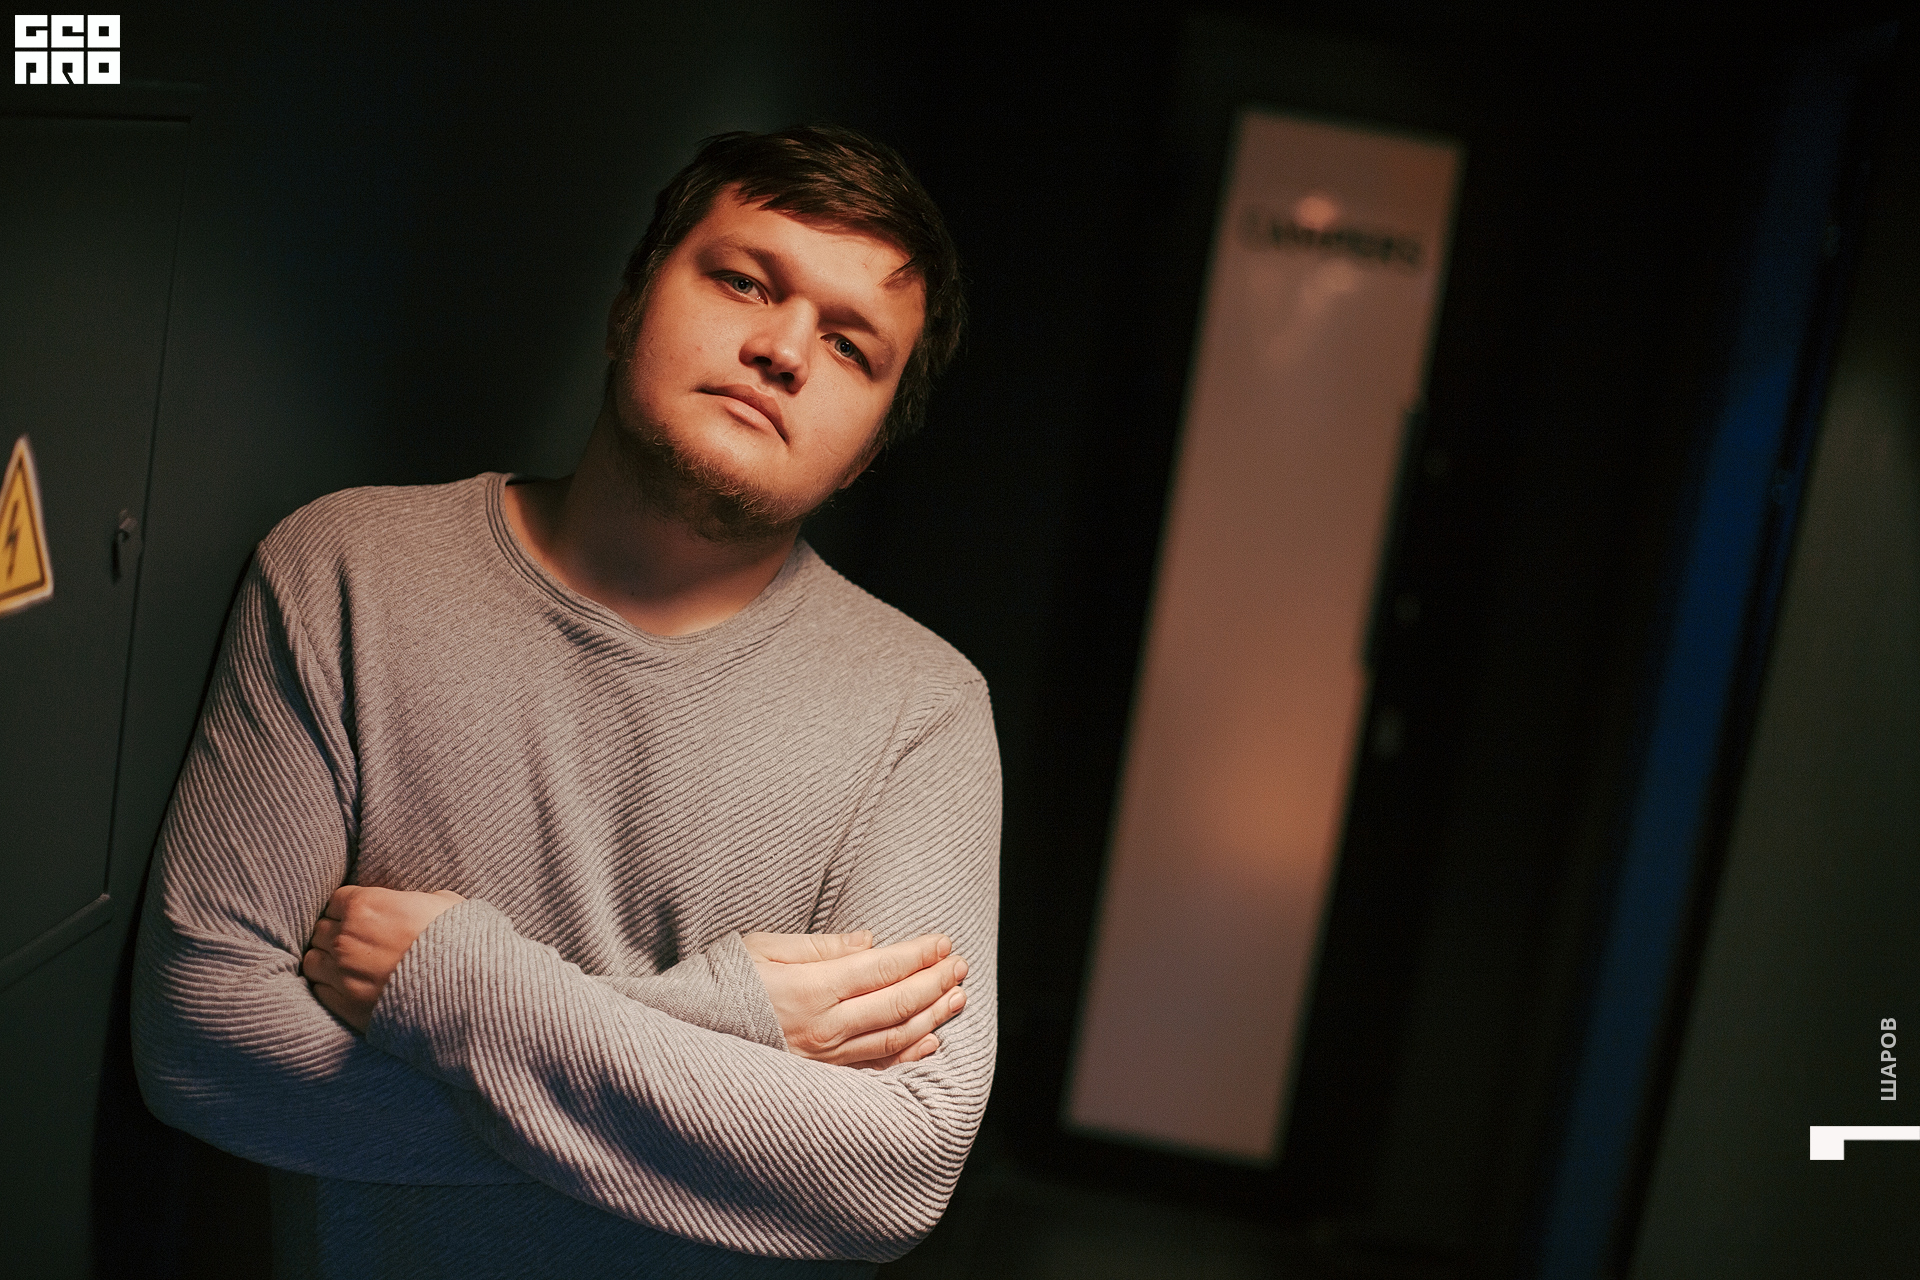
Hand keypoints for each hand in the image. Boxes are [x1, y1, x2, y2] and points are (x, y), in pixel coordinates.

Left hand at [302, 886, 464, 1031]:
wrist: (464, 989)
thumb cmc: (459, 942)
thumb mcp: (443, 904)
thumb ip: (416, 900)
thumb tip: (417, 904)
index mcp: (366, 905)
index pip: (337, 900)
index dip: (352, 908)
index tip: (365, 918)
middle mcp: (345, 937)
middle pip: (322, 928)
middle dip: (338, 933)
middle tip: (360, 943)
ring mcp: (341, 972)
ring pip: (314, 959)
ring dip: (328, 960)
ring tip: (350, 966)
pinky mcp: (343, 1004)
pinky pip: (319, 989)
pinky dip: (330, 986)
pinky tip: (351, 987)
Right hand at [743, 930, 968, 1069]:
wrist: (687, 1034)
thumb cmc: (724, 982)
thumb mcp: (764, 948)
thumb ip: (821, 946)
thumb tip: (870, 941)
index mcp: (812, 988)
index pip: (882, 968)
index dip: (918, 955)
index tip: (943, 942)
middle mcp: (824, 1027)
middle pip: (896, 1003)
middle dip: (934, 982)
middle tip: (960, 966)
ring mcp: (824, 1057)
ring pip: (893, 1037)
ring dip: (931, 1016)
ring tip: (957, 998)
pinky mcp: (820, 1077)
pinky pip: (874, 1069)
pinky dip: (907, 1056)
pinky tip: (930, 1043)